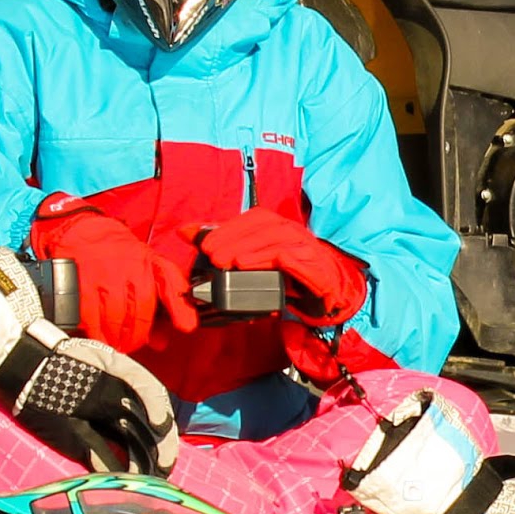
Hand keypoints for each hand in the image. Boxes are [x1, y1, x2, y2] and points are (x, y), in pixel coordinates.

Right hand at [1, 334, 182, 473]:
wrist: (21, 369)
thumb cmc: (39, 403)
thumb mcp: (70, 436)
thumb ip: (95, 453)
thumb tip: (116, 478)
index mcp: (104, 419)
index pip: (131, 443)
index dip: (142, 462)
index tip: (149, 482)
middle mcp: (116, 401)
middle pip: (145, 429)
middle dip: (156, 454)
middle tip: (162, 475)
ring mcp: (119, 384)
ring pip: (152, 409)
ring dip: (162, 435)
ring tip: (164, 460)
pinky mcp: (119, 365)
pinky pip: (144, 384)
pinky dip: (155, 404)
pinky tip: (158, 424)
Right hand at [26, 203, 197, 353]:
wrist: (85, 231)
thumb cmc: (120, 256)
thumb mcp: (148, 270)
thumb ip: (161, 302)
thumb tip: (161, 341)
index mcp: (148, 263)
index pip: (169, 286)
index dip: (179, 308)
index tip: (186, 327)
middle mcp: (129, 268)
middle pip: (140, 310)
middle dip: (139, 334)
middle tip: (134, 344)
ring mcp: (104, 275)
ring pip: (116, 316)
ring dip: (118, 337)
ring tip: (118, 345)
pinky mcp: (83, 284)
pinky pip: (92, 315)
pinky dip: (97, 332)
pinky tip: (100, 337)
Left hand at [193, 208, 368, 325]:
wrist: (328, 295)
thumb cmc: (288, 275)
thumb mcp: (252, 258)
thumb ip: (222, 243)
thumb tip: (185, 231)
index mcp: (278, 226)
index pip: (253, 218)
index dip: (228, 228)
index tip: (205, 245)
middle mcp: (293, 231)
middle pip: (264, 227)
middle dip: (236, 240)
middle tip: (213, 257)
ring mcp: (307, 247)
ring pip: (278, 241)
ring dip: (252, 250)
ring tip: (231, 263)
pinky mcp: (316, 267)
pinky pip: (295, 259)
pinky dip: (275, 261)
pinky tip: (257, 267)